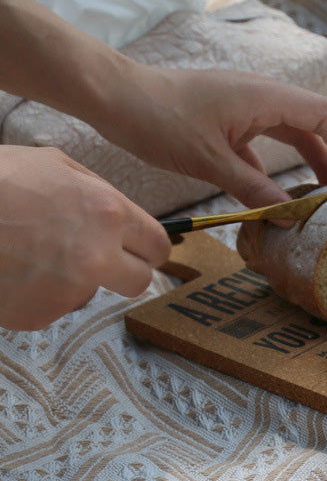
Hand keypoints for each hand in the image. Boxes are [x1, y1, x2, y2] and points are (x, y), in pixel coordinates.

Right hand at [0, 146, 170, 329]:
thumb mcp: (55, 164)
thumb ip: (98, 191)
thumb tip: (123, 214)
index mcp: (108, 214)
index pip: (159, 246)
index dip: (151, 247)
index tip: (143, 249)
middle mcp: (97, 257)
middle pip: (139, 281)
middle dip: (126, 270)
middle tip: (101, 258)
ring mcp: (68, 292)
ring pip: (91, 292)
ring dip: (74, 277)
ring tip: (33, 252)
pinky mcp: (39, 316)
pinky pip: (53, 305)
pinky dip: (40, 292)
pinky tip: (15, 269)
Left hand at [97, 66, 326, 208]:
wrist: (116, 98)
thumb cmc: (159, 119)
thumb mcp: (209, 160)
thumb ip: (253, 188)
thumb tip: (290, 217)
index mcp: (265, 96)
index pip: (325, 116)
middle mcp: (262, 97)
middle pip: (316, 123)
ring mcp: (245, 108)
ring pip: (292, 133)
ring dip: (312, 161)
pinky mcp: (228, 122)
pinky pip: (264, 145)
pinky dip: (276, 169)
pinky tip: (278, 196)